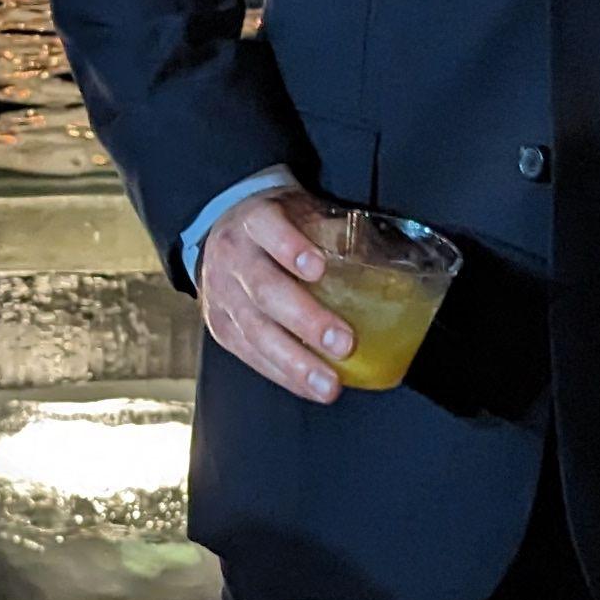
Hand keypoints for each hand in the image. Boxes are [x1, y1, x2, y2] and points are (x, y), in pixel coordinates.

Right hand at [198, 186, 359, 404]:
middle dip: (306, 320)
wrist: (222, 234)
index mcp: (254, 220)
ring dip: (295, 362)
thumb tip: (378, 260)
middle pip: (265, 290)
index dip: (291, 248)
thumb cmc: (275, 226)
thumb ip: (332, 232)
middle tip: (344, 343)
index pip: (268, 228)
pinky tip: (309, 387)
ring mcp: (221, 295)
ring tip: (328, 384)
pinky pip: (251, 356)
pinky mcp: (221, 327)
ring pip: (255, 332)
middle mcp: (233, 257)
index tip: (318, 268)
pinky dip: (283, 375)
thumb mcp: (301, 212)